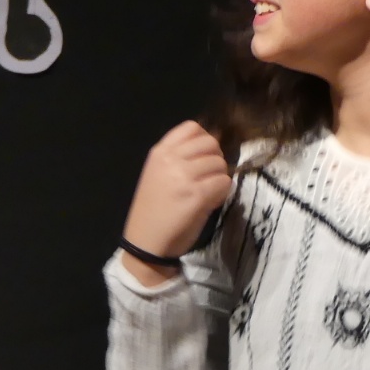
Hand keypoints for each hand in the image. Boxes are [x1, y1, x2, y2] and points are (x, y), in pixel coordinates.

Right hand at [121, 122, 231, 280]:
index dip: (204, 140)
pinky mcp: (197, 195)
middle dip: (216, 158)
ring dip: (220, 177)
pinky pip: (224, 182)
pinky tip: (211, 202)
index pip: (192, 127)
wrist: (145, 242)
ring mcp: (184, 176)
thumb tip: (213, 147)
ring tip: (209, 191)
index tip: (202, 157)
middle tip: (209, 176)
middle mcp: (171, 159)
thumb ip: (181, 158)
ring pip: (220, 163)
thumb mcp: (159, 174)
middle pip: (210, 143)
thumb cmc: (153, 210)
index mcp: (159, 152)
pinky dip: (223, 192)